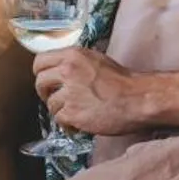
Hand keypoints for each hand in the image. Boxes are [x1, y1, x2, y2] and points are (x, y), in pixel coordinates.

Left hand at [34, 47, 151, 136]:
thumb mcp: (96, 60)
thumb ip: (75, 63)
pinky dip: (68, 124)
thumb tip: (61, 69)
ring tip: (75, 112)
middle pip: (40, 82)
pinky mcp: (73, 113)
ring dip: (60, 110)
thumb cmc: (123, 81)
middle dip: (45, 92)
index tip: (47, 80)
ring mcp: (69, 93)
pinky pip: (59, 120)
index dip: (41, 72)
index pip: (40, 61)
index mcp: (72, 55)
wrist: (138, 98)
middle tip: (56, 98)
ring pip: (50, 103)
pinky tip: (78, 124)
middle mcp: (67, 71)